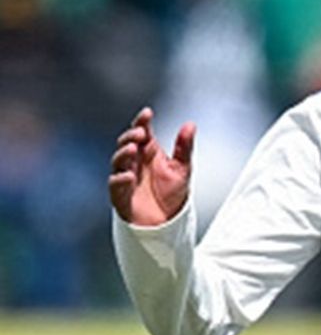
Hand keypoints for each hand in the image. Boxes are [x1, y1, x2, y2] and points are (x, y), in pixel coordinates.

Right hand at [109, 107, 194, 225]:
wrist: (168, 221)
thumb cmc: (171, 193)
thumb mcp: (183, 168)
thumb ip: (184, 147)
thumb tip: (190, 125)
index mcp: (148, 152)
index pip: (142, 133)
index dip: (142, 122)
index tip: (147, 113)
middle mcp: (135, 162)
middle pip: (126, 143)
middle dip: (131, 136)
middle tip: (140, 132)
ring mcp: (126, 177)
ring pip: (118, 161)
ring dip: (123, 153)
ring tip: (133, 148)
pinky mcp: (121, 194)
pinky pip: (115, 184)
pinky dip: (120, 179)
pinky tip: (129, 175)